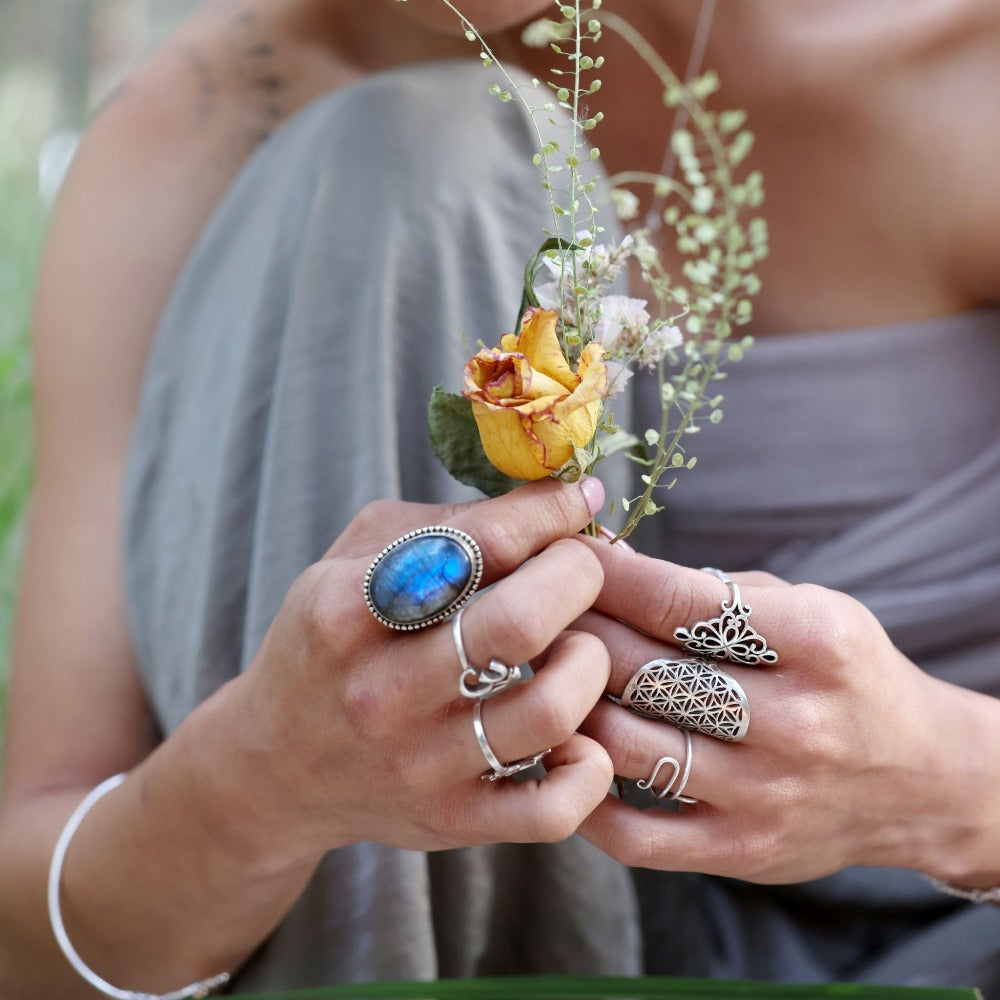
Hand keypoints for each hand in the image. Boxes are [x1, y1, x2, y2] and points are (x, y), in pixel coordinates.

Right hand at [229, 478, 614, 864]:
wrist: (272, 766)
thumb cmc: (325, 642)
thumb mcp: (352, 559)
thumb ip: (444, 524)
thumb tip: (552, 500)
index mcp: (347, 610)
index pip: (476, 544)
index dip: (548, 511)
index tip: (578, 498)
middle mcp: (381, 690)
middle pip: (518, 622)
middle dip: (577, 575)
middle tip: (581, 568)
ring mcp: (419, 763)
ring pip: (549, 711)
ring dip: (588, 663)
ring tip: (576, 647)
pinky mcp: (451, 819)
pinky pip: (552, 810)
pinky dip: (589, 771)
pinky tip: (579, 735)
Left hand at [572, 539, 999, 884]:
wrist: (920, 779)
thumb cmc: (848, 675)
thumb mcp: (808, 607)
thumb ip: (712, 591)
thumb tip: (608, 563)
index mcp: (817, 644)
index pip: (681, 605)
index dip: (606, 576)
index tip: (560, 555)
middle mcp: (794, 723)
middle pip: (643, 671)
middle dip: (572, 629)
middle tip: (531, 609)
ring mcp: (766, 796)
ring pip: (625, 744)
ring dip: (565, 702)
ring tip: (538, 672)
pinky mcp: (740, 852)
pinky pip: (633, 834)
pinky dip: (583, 790)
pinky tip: (565, 751)